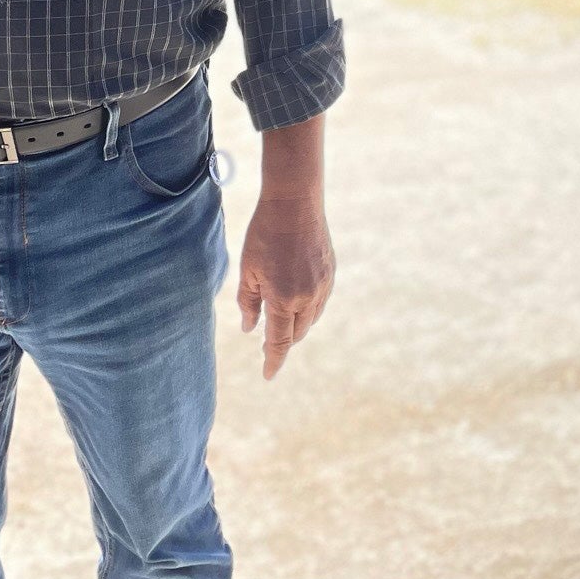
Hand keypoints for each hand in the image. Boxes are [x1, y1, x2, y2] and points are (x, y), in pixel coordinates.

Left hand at [237, 189, 334, 379]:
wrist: (295, 203)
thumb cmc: (265, 235)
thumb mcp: (248, 270)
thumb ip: (248, 303)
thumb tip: (250, 329)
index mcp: (283, 299)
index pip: (279, 342)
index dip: (273, 361)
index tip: (267, 375)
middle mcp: (307, 297)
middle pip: (296, 334)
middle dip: (283, 343)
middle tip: (267, 345)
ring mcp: (323, 286)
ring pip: (310, 320)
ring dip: (296, 326)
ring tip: (280, 322)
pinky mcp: (331, 273)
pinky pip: (320, 302)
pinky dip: (308, 309)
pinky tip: (296, 302)